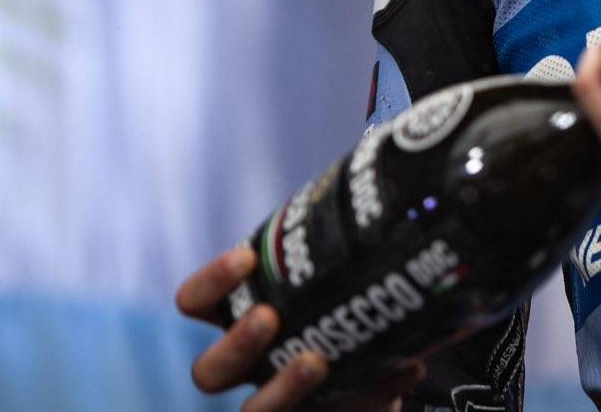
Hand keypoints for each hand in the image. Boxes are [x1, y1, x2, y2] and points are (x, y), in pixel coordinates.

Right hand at [173, 246, 424, 410]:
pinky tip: (405, 367)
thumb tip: (386, 207)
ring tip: (316, 359)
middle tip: (268, 316)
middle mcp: (248, 368)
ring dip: (282, 387)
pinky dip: (372, 393)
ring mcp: (277, 402)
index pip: (195, 302)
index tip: (246, 256)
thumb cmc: (341, 303)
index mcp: (239, 317)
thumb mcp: (333, 274)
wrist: (377, 367)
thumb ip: (346, 250)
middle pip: (209, 372)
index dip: (211, 283)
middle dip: (236, 345)